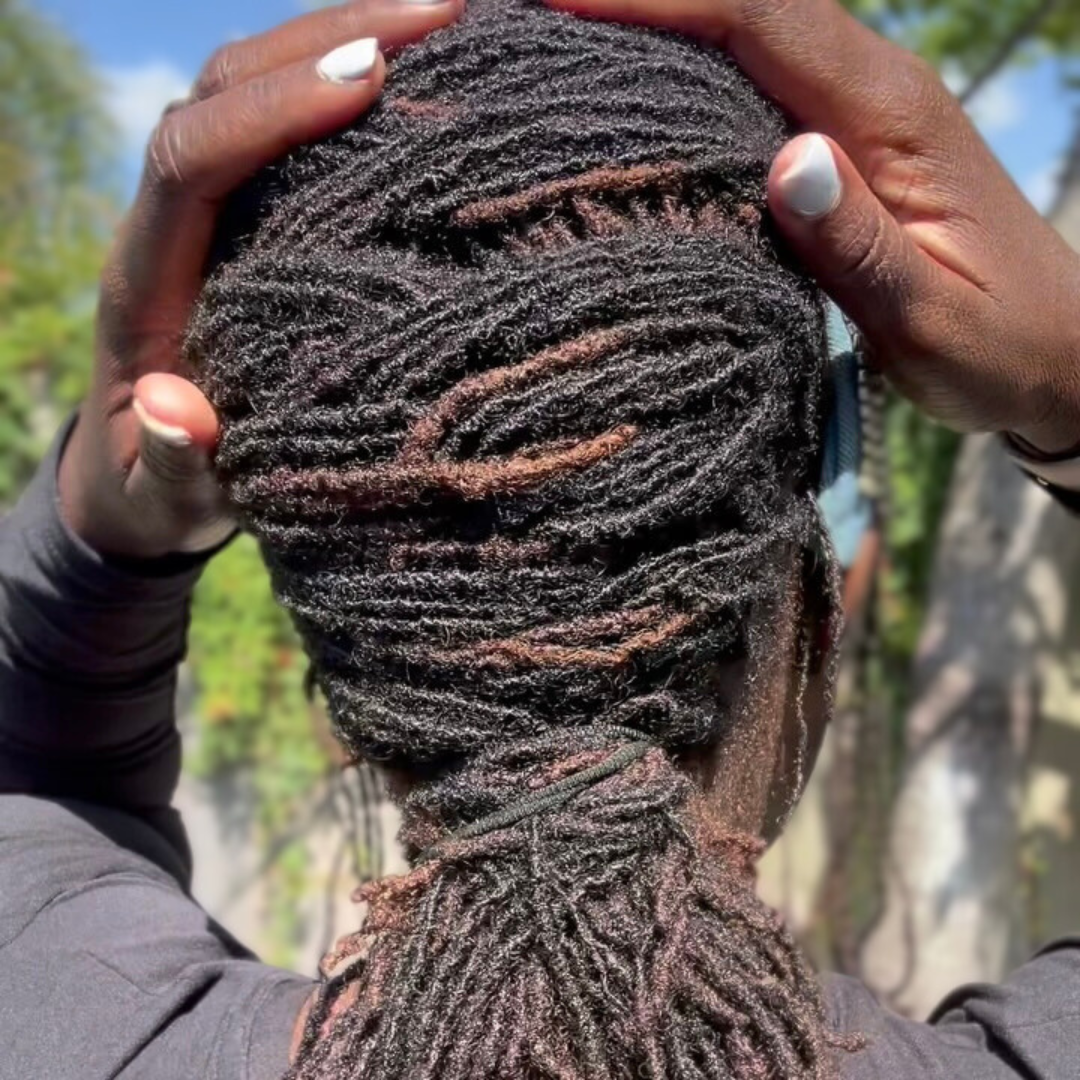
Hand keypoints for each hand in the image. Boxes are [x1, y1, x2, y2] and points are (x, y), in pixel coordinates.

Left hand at [60, 0, 463, 558]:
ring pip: (255, 84)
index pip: (189, 157)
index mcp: (145, 281)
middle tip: (444, 11)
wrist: (131, 478)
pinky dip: (348, 84)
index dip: (270, 110)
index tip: (371, 80)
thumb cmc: (154, 492)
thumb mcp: (161, 501)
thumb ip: (172, 468)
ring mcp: (209, 214)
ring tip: (450, 16)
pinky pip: (288, 126)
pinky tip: (422, 74)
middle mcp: (169, 224)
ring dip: (344, 37)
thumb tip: (177, 409)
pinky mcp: (248, 221)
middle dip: (325, 38)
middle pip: (224, 85)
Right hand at [546, 0, 1079, 455]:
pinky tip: (630, 93)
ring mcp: (860, 109)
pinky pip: (754, 79)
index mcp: (893, 116)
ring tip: (558, 48)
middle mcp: (875, 89)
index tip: (555, 3)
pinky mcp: (846, 140)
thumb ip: (858, 243)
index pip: (763, 18)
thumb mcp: (930, 316)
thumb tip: (784, 159)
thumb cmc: (998, 343)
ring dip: (655, 26)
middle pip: (743, 4)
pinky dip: (685, 70)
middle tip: (529, 20)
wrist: (1062, 349)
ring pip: (745, 32)